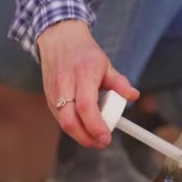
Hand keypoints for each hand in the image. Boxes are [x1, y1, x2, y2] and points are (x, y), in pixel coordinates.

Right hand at [37, 20, 139, 148]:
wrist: (59, 38)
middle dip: (85, 138)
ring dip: (79, 135)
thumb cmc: (85, 53)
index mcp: (83, 73)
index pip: (86, 106)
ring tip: (95, 139)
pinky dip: (72, 127)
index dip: (95, 126)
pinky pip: (59, 118)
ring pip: (62, 122)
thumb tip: (133, 96)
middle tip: (101, 143)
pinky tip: (84, 128)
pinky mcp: (48, 96)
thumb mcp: (106, 64)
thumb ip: (120, 82)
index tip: (107, 137)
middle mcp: (65, 83)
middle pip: (69, 120)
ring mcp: (53, 91)